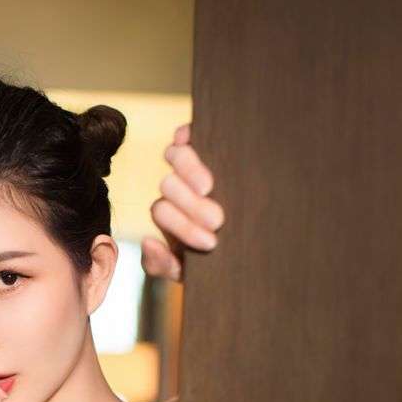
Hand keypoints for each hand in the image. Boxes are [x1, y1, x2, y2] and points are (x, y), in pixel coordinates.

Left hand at [141, 123, 224, 281]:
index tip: (210, 243)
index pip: (162, 211)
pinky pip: (185, 133)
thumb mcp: (191, 269)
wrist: (254, 245)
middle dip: (190, 206)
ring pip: (175, 157)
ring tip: (208, 189)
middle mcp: (176, 188)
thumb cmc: (221, 254)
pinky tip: (196, 142)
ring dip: (190, 172)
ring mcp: (189, 163)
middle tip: (217, 221)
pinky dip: (186, 135)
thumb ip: (163, 265)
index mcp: (171, 214)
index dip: (181, 226)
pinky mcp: (205, 145)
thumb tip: (148, 242)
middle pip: (168, 186)